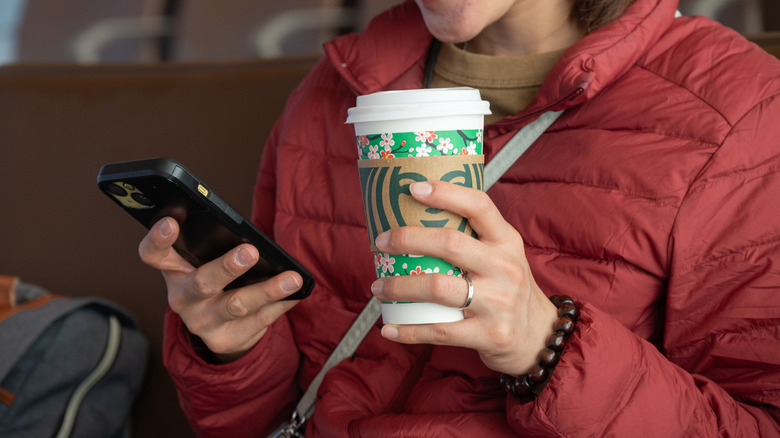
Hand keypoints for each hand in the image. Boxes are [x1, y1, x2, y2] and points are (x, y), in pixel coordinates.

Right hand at [139, 217, 302, 361]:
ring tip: (292, 278)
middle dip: (227, 267)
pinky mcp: (226, 340)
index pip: (153, 254)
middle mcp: (183, 299)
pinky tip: (296, 294)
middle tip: (250, 251)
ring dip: (267, 290)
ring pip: (236, 305)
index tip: (170, 222)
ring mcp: (203, 323)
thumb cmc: (216, 281)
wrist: (221, 329)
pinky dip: (281, 305)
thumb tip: (253, 239)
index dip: (158, 239)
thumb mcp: (205, 264)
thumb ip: (216, 248)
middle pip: (202, 283)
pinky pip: (259, 321)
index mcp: (173, 271)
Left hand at [370, 181, 558, 375]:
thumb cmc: (508, 289)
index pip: (479, 206)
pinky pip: (440, 330)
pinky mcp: (489, 335)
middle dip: (407, 240)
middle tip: (380, 243)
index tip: (413, 189)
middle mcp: (504, 268)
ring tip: (379, 286)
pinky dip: (409, 330)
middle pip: (449, 244)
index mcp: (506, 241)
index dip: (446, 194)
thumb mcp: (503, 255)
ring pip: (437, 287)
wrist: (540, 337)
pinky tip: (389, 328)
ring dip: (399, 286)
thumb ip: (473, 238)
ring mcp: (498, 303)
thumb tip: (416, 216)